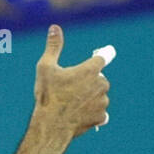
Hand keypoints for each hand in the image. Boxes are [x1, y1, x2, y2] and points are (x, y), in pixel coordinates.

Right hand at [32, 25, 110, 139]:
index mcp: (90, 69)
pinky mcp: (101, 116)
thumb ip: (53, 47)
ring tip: (71, 104)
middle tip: (69, 88)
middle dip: (88, 81)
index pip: (104, 56)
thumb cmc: (48, 96)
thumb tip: (54, 27)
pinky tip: (79, 115)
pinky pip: (100, 112)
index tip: (108, 52)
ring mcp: (102, 101)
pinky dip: (91, 113)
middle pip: (98, 77)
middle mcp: (101, 83)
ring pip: (99, 95)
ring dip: (90, 97)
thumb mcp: (45, 68)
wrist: (51, 125)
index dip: (105, 53)